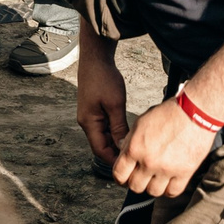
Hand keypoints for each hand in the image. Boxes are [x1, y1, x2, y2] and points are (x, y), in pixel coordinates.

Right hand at [75, 33, 130, 169]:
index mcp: (89, 123)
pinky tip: (129, 130)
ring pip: (104, 136)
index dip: (114, 160)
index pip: (100, 150)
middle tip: (136, 157)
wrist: (95, 58)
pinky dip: (116, 131)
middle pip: (102, 145)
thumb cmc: (104, 78)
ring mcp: (91, 116)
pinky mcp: (95, 109)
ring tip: (135, 145)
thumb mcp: (115, 104)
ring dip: (117, 141)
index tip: (129, 165)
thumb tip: (123, 146)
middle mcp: (87, 122)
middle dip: (117, 152)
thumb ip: (118, 126)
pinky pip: (105, 126)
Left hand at [114, 100, 219, 198]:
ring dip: (152, 186)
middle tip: (140, 176)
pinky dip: (169, 189)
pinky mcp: (184, 172)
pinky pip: (172, 192)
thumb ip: (129, 140)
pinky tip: (169, 181)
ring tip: (156, 178)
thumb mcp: (142, 122)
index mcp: (136, 148)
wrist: (195, 111)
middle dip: (135, 182)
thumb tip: (122, 152)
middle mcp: (149, 161)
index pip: (119, 174)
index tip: (124, 177)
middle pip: (135, 186)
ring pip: (152, 192)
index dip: (120, 178)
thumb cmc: (171, 113)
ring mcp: (167, 169)